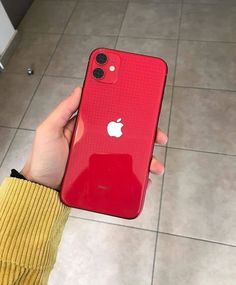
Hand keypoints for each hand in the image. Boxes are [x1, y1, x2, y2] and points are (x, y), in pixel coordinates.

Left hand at [21, 87, 167, 189]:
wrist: (43, 189)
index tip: (142, 106)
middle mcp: (98, 142)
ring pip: (129, 155)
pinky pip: (124, 174)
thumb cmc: (44, 160)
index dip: (127, 111)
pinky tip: (144, 178)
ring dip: (146, 157)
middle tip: (158, 136)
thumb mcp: (48, 130)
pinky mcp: (104, 174)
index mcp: (87, 129)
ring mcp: (102, 159)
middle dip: (145, 135)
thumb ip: (63, 110)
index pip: (111, 116)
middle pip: (126, 135)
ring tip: (154, 163)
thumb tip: (79, 89)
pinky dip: (137, 176)